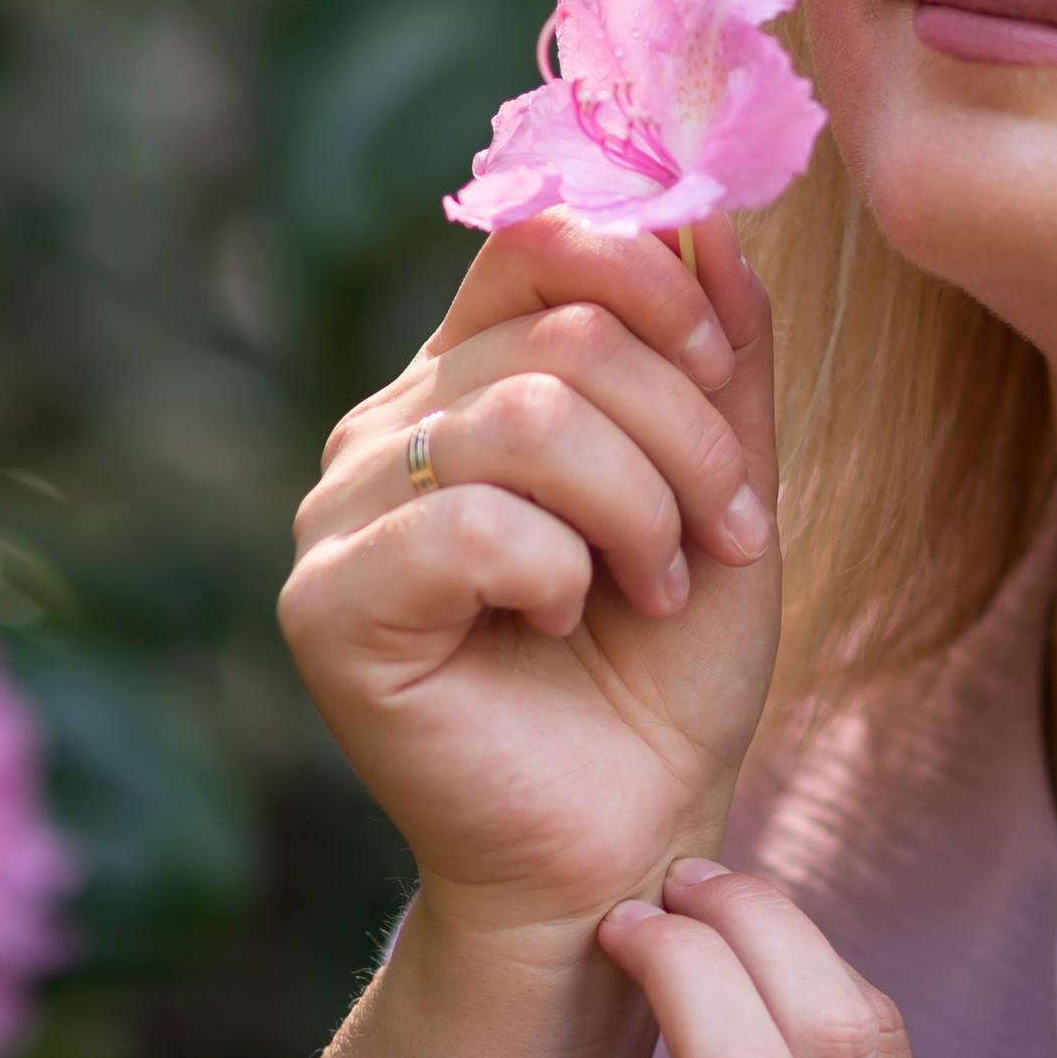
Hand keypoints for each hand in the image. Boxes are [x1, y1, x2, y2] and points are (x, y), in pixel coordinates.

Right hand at [279, 215, 780, 948]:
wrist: (630, 842)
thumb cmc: (668, 675)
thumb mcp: (729, 489)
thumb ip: (720, 356)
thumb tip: (712, 215)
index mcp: (468, 375)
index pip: (538, 233)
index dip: (651, 273)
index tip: (725, 369)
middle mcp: (391, 424)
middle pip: (561, 330)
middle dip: (686, 430)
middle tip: (727, 532)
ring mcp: (345, 512)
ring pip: (525, 417)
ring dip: (641, 507)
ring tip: (660, 585)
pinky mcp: (328, 605)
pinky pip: (471, 524)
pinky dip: (558, 571)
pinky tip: (564, 623)